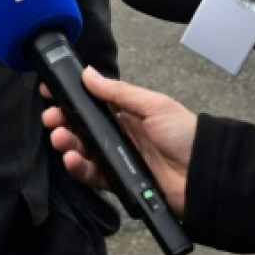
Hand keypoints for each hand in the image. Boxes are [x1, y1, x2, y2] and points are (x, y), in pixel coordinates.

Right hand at [40, 66, 197, 214]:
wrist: (204, 174)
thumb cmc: (185, 134)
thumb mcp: (152, 104)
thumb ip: (118, 92)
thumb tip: (88, 73)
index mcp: (126, 113)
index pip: (91, 103)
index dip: (70, 98)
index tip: (50, 92)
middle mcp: (119, 134)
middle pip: (81, 127)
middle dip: (62, 120)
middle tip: (50, 117)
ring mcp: (117, 157)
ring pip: (82, 150)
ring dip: (66, 143)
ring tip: (59, 137)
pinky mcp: (118, 181)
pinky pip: (92, 174)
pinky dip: (78, 168)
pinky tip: (71, 160)